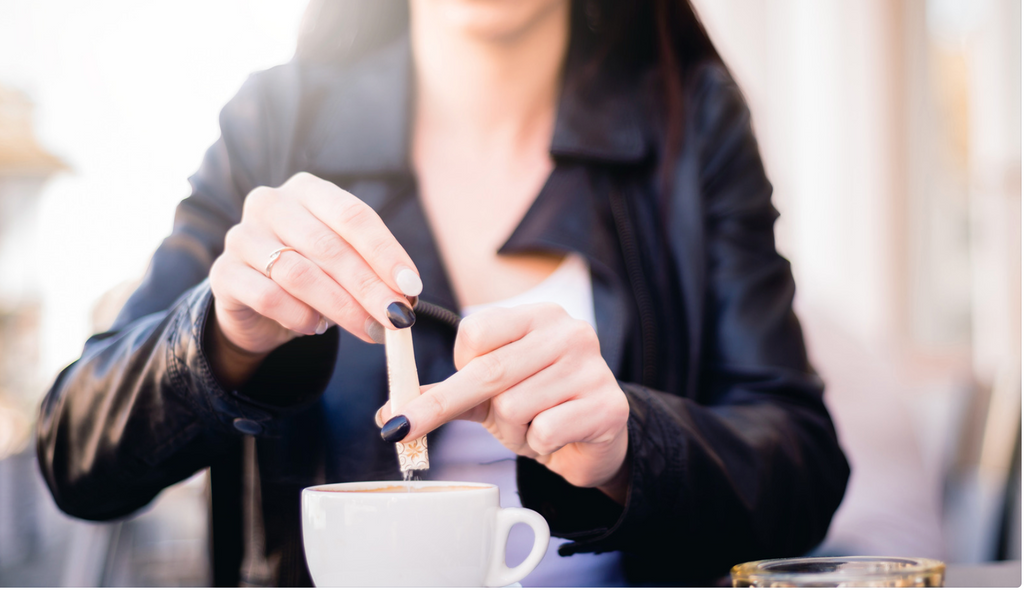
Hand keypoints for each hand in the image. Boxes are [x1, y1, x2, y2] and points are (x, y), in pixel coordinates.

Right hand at [207, 172, 421, 386]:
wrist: (256, 304)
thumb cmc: (312, 274)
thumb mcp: (345, 265)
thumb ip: (372, 272)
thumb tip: (406, 297)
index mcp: (308, 190)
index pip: (353, 215)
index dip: (386, 253)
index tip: (411, 287)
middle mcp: (271, 204)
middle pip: (329, 246)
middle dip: (369, 287)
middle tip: (397, 318)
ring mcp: (242, 236)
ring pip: (300, 274)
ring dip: (342, 308)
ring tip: (369, 330)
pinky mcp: (224, 273)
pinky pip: (269, 297)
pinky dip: (300, 316)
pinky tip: (318, 328)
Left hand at [378, 303, 631, 502]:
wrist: (594, 440)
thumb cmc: (539, 408)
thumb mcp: (489, 396)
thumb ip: (445, 395)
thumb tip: (388, 412)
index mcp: (539, 316)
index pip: (477, 331)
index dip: (458, 364)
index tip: (457, 388)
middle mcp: (569, 332)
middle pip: (488, 370)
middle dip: (443, 405)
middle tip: (402, 430)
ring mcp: (592, 367)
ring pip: (514, 407)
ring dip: (511, 432)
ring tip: (532, 428)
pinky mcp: (608, 405)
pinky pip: (544, 431)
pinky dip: (539, 444)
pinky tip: (556, 437)